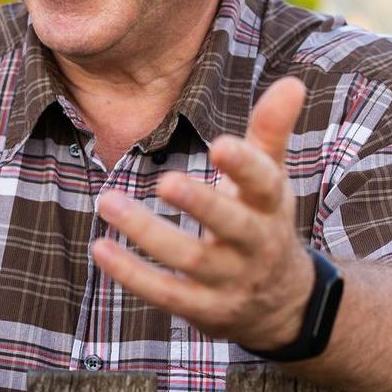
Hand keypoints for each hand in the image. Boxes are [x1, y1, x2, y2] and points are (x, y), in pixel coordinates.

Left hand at [91, 77, 316, 350]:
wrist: (281, 306)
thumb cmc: (262, 225)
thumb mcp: (271, 182)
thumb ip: (270, 134)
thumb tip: (292, 81)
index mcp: (272, 209)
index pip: (265, 185)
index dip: (246, 166)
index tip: (220, 144)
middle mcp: (255, 246)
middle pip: (232, 227)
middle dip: (201, 205)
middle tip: (164, 181)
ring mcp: (230, 282)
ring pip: (189, 260)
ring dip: (147, 233)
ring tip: (107, 201)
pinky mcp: (203, 310)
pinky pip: (165, 294)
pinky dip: (131, 274)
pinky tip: (100, 249)